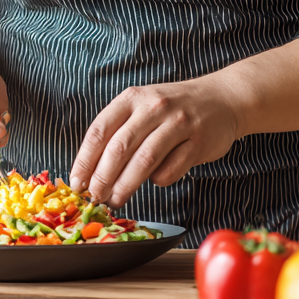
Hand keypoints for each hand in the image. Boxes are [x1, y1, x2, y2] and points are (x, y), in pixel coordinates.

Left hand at [69, 73, 239, 208]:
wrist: (222, 99)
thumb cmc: (173, 108)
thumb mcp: (142, 107)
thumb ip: (119, 131)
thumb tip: (91, 172)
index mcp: (132, 98)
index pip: (99, 131)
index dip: (85, 160)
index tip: (77, 183)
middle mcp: (153, 107)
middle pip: (119, 148)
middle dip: (102, 178)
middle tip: (95, 197)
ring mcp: (178, 123)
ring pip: (144, 160)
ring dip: (126, 185)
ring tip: (116, 201)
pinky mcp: (198, 142)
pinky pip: (171, 169)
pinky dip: (159, 180)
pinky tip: (156, 180)